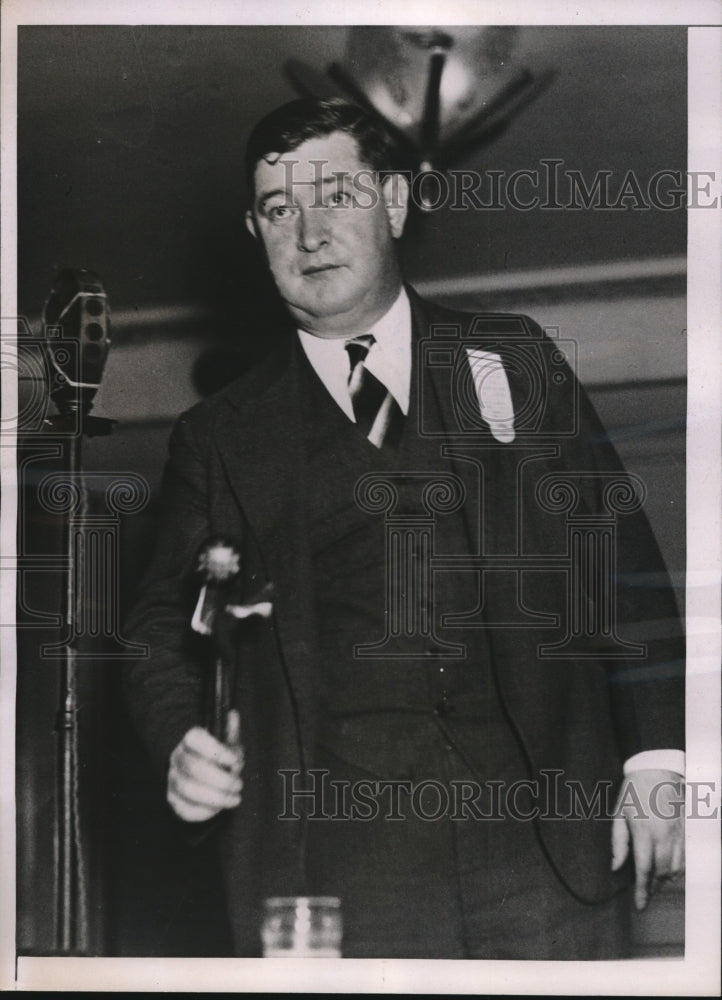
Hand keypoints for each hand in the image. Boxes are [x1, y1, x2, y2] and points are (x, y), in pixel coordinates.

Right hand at [167, 709, 243, 821]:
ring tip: (234, 798)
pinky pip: (184, 809)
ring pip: (187, 789)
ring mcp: (172, 779)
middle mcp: (177, 757)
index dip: (215, 750)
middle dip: (220, 779)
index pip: (195, 739)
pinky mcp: (172, 799)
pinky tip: (219, 808)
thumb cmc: (215, 753)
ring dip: (215, 797)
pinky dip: (204, 812)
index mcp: (189, 739)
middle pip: (193, 767)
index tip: (234, 760)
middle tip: (238, 784)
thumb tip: (233, 715)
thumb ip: (230, 731)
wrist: (196, 767)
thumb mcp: (226, 740)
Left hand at [611, 768, 684, 909]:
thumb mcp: (619, 813)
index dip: (642, 891)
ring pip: (676, 868)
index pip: (644, 870)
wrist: (657, 769)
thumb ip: (618, 842)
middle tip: (644, 897)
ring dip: (664, 881)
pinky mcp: (686, 830)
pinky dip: (677, 870)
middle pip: (661, 873)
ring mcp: (678, 833)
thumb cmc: (633, 790)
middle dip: (653, 889)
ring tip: (654, 886)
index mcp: (644, 831)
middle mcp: (664, 835)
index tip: (639, 906)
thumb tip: (616, 867)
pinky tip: (668, 871)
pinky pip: (685, 858)